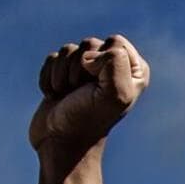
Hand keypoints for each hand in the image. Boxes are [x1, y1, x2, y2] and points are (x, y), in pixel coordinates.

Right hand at [28, 35, 148, 158]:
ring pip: (69, 49)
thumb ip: (115, 63)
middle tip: (82, 93)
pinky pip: (52, 58)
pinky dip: (50, 77)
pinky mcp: (64, 73)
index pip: (115, 41)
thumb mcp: (115, 95)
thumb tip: (89, 55)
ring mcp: (87, 70)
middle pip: (89, 43)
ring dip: (63, 74)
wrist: (61, 142)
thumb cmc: (90, 119)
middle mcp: (112, 67)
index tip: (99, 85)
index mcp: (134, 70)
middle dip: (80, 67)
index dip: (102, 60)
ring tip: (69, 96)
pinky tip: (56, 95)